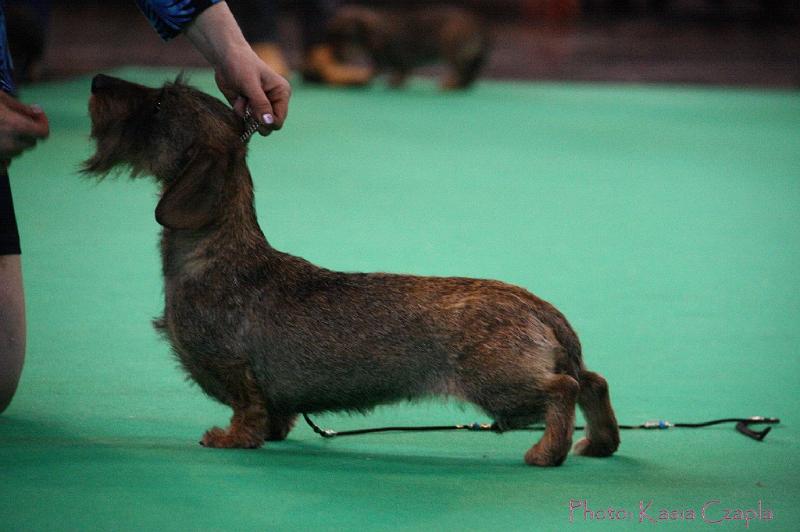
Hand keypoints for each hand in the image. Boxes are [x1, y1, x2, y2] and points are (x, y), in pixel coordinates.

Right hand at [0, 91, 48, 166]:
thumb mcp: (0, 98)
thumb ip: (21, 108)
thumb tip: (37, 111)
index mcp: (16, 126)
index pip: (44, 133)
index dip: (43, 123)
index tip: (37, 115)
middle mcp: (11, 144)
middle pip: (32, 142)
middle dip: (28, 131)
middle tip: (15, 120)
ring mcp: (2, 155)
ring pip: (18, 151)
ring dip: (15, 142)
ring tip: (1, 129)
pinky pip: (6, 162)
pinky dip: (4, 155)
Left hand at [185, 2, 290, 135]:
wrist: (225, 57)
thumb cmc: (241, 64)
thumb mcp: (250, 83)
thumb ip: (260, 104)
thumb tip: (269, 123)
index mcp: (281, 94)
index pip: (279, 120)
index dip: (267, 122)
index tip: (254, 115)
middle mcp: (274, 101)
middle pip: (268, 126)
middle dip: (255, 119)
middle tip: (247, 106)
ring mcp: (261, 106)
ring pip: (256, 125)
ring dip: (246, 115)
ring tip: (242, 99)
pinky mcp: (249, 108)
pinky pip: (245, 121)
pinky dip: (239, 113)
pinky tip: (238, 98)